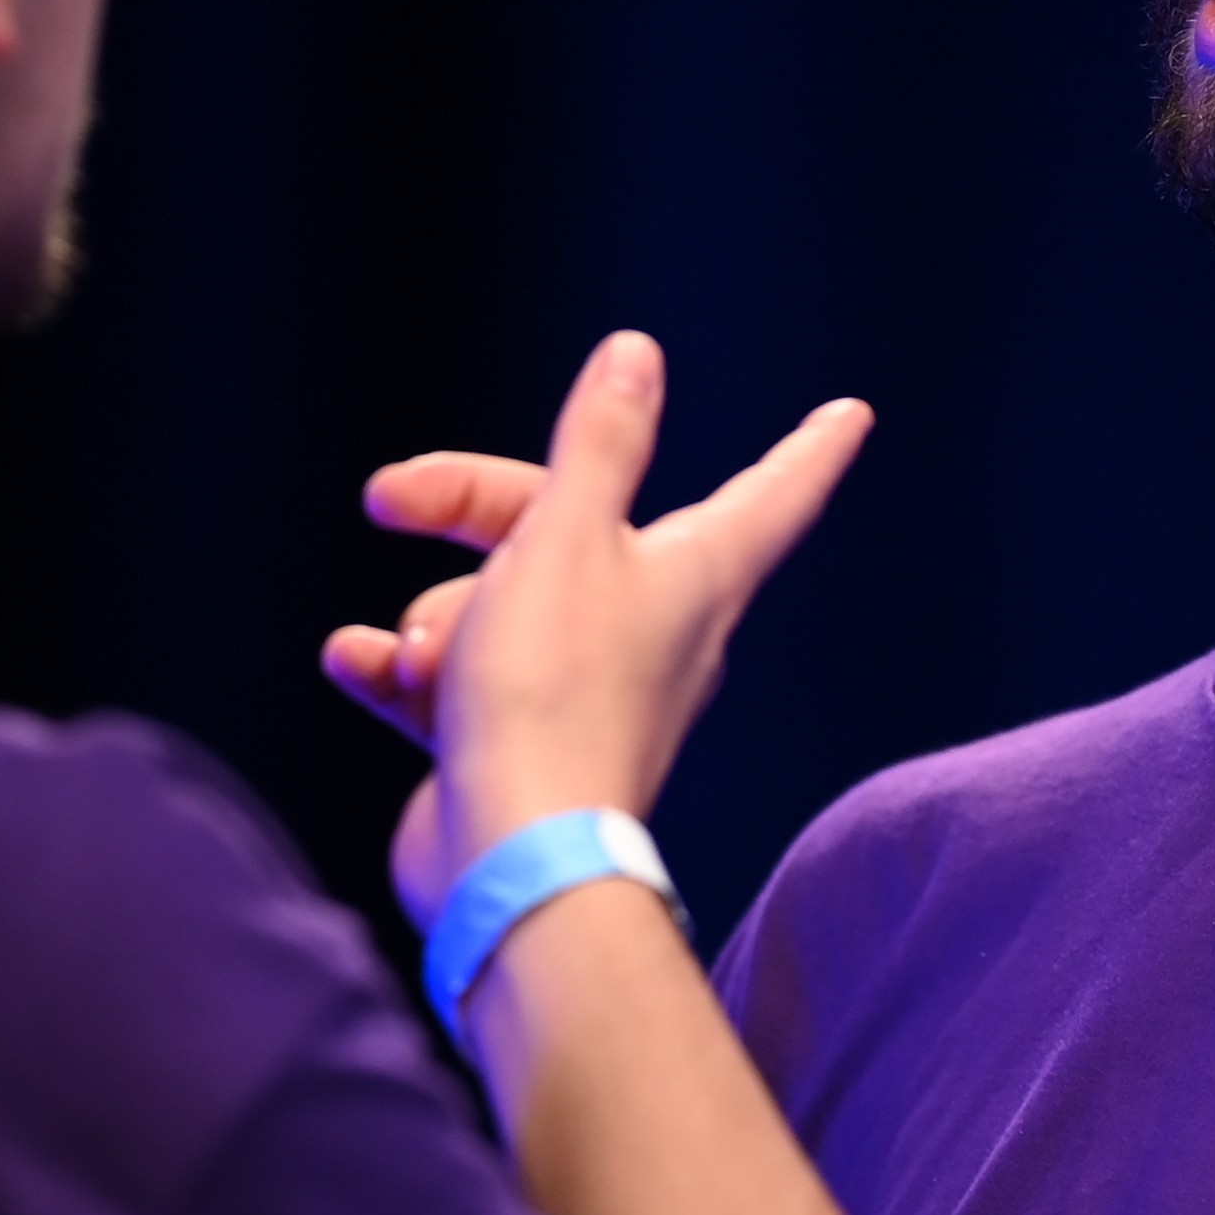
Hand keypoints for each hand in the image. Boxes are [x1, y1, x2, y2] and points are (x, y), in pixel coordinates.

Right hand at [317, 332, 871, 923]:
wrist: (508, 858)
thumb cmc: (551, 695)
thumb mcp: (564, 540)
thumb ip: (597, 446)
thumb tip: (637, 356)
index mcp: (698, 575)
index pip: (775, 493)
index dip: (809, 449)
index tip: (852, 414)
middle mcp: (657, 630)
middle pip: (569, 523)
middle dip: (471, 503)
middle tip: (391, 495)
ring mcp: (587, 690)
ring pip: (498, 601)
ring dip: (436, 614)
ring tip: (420, 657)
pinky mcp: (520, 742)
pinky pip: (458, 677)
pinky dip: (405, 668)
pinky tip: (362, 664)